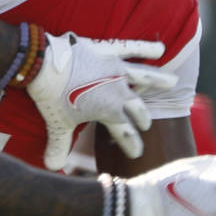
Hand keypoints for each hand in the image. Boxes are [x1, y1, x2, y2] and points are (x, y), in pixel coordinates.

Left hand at [26, 33, 176, 169]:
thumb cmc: (51, 95)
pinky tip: (160, 48)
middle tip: (145, 124)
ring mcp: (115, 68)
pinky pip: (130, 47)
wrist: (42, 64)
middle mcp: (118, 91)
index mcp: (110, 111)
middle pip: (137, 108)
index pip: (126, 133)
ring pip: (144, 76)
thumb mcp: (56, 124)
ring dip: (159, 80)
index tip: (136, 153)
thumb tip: (53, 168)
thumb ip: (58, 147)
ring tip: (173, 82)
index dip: (132, 145)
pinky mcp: (107, 50)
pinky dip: (146, 47)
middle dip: (142, 118)